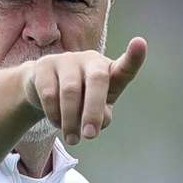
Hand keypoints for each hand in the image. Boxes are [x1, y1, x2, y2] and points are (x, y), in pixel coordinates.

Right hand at [21, 38, 147, 144]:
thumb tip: (94, 122)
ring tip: (73, 139)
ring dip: (71, 120)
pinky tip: (57, 122)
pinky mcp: (44, 65)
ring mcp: (67, 59)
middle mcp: (90, 60)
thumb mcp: (97, 110)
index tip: (140, 43)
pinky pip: (49, 94)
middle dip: (93, 110)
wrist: (42, 88)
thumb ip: (102, 115)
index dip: (134, 56)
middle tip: (90, 136)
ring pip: (70, 91)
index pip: (124, 66)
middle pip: (97, 80)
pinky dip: (54, 114)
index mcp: (109, 70)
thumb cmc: (79, 99)